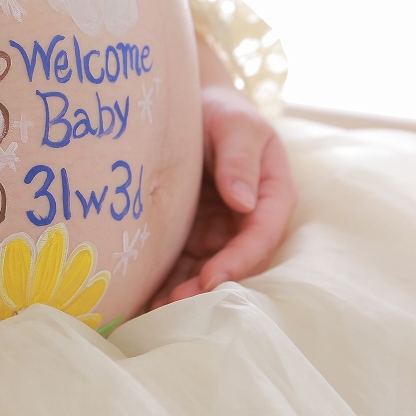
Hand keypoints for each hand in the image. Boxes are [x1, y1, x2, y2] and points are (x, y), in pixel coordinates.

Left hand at [149, 85, 295, 307]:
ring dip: (184, 292)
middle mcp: (247, 219)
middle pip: (233, 260)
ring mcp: (218, 228)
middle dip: (207, 286)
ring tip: (155, 312)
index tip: (212, 279)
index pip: (261, 234)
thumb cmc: (220, 110)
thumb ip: (240, 158)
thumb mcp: (235, 124)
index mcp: (272, 195)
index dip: (239, 260)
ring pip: (205, 268)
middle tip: (176, 305)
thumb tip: (244, 202)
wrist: (189, 104)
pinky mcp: (190, 232)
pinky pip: (181, 262)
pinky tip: (143, 300)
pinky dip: (166, 281)